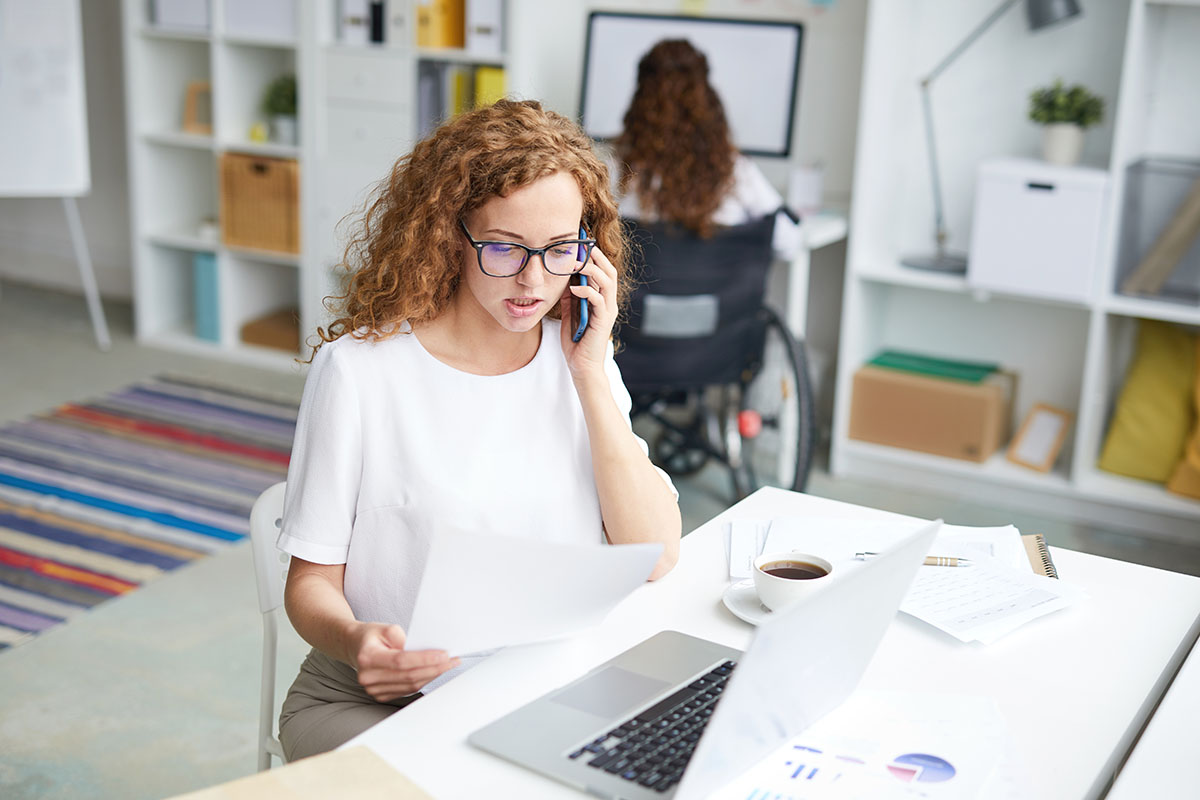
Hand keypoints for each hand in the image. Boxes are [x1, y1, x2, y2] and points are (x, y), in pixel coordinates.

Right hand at [350, 622, 459, 701]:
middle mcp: (368, 677)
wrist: (354, 647)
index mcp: (368, 657)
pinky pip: (408, 690)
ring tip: (448, 665)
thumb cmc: (371, 636)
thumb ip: (403, 638)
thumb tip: (425, 650)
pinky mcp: (381, 695)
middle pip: (408, 675)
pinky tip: (434, 672)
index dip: (425, 658)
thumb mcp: (385, 628)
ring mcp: (373, 689)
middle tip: (453, 660)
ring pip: (411, 685)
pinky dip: (423, 681)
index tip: (444, 654)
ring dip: (432, 676)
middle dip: (435, 668)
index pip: (401, 661)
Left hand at [559, 244, 618, 378]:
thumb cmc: (577, 342)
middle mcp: (608, 303)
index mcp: (602, 300)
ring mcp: (608, 311)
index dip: (593, 257)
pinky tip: (573, 286)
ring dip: (592, 269)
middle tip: (581, 244)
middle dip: (596, 256)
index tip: (580, 243)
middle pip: (609, 271)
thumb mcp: (570, 313)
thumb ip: (570, 297)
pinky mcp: (603, 321)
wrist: (582, 366)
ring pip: (607, 281)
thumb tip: (564, 279)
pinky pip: (598, 299)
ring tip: (577, 261)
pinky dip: (586, 290)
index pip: (602, 272)